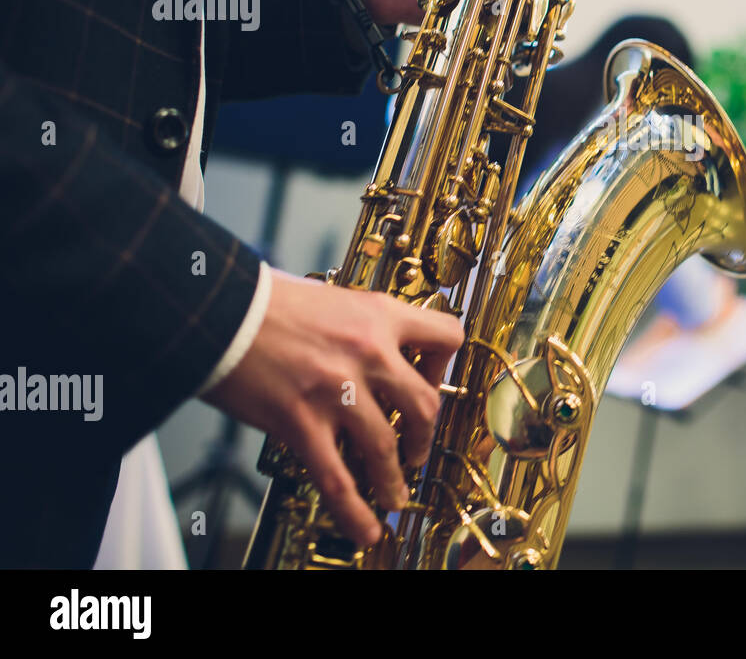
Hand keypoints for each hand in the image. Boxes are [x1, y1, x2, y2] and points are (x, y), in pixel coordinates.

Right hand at [201, 269, 463, 547]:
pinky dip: (355, 513)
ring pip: (387, 449)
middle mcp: (368, 352)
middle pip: (425, 406)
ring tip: (394, 495)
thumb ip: (359, 326)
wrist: (216, 310)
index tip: (431, 381)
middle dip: (425, 438)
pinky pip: (337, 480)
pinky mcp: (301, 422)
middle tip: (416, 451)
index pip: (446, 337)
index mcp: (378, 315)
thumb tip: (373, 352)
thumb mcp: (330, 299)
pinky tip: (366, 529)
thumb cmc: (264, 302)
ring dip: (394, 480)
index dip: (445, 364)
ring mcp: (337, 390)